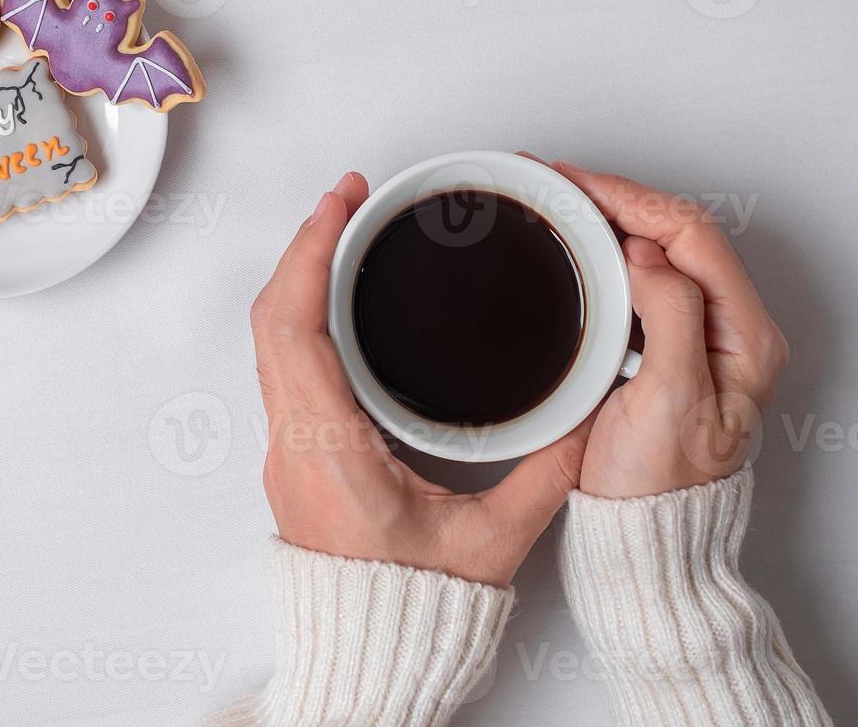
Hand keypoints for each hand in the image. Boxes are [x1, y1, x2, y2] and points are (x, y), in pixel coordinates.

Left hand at [249, 172, 588, 588]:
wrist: (365, 660)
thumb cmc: (413, 612)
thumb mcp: (494, 542)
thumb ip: (545, 473)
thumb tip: (588, 415)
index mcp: (330, 452)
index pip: (293, 330)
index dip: (310, 255)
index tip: (339, 204)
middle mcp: (295, 443)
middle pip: (271, 320)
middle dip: (305, 245)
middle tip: (349, 197)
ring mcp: (287, 449)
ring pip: (269, 340)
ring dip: (299, 277)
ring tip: (342, 230)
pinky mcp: (296, 455)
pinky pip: (281, 363)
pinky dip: (302, 314)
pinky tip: (335, 297)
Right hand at [551, 161, 789, 498]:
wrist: (642, 538)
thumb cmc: (658, 486)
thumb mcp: (668, 400)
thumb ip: (669, 316)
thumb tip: (646, 252)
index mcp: (745, 336)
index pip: (692, 235)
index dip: (633, 199)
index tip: (577, 183)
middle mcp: (729, 329)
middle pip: (679, 232)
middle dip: (619, 196)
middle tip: (559, 178)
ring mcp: (698, 335)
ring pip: (660, 249)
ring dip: (611, 217)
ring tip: (562, 196)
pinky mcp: (666, 347)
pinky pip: (642, 278)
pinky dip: (606, 250)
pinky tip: (578, 242)